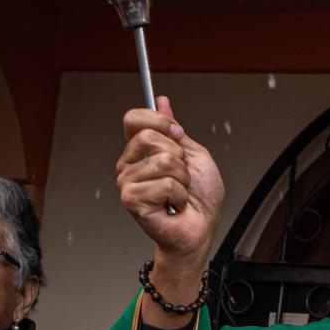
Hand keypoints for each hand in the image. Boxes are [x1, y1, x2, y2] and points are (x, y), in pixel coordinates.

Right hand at [118, 96, 225, 306]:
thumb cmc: (199, 197)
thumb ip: (175, 129)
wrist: (201, 228)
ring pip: (161, 161)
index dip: (159, 121)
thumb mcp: (194, 154)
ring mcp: (127, 183)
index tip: (177, 134)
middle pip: (148, 137)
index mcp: (140, 151)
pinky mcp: (132, 201)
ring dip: (182, 178)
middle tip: (181, 174)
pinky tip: (175, 204)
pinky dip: (180, 195)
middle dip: (177, 155)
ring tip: (179, 192)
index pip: (134, 119)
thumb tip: (162, 101)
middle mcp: (128, 165)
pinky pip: (164, 184)